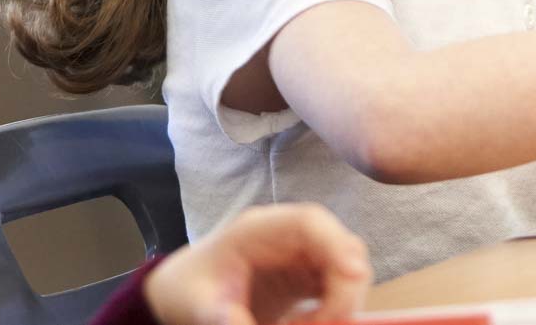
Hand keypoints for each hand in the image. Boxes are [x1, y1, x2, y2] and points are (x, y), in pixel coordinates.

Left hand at [141, 204, 369, 324]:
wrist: (182, 293)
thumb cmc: (187, 289)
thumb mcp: (198, 306)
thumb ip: (224, 319)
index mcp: (258, 229)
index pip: (309, 222)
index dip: (336, 244)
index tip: (353, 275)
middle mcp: (288, 236)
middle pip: (340, 245)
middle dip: (344, 286)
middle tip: (327, 324)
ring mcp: (302, 254)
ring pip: (347, 267)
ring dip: (341, 301)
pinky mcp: (308, 275)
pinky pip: (338, 287)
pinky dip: (334, 310)